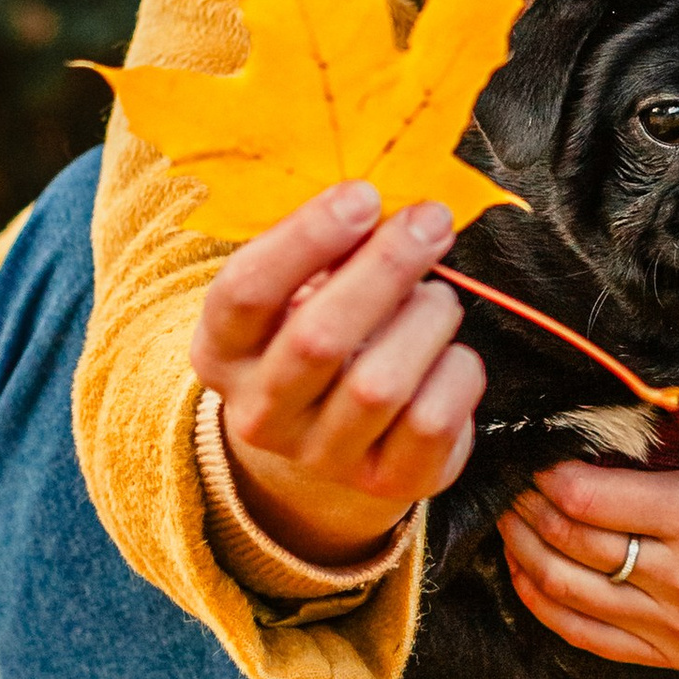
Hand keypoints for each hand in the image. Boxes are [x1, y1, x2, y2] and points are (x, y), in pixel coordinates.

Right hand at [190, 185, 485, 569]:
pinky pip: (432, 421)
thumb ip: (327, 254)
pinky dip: (457, 370)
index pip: (245, 292)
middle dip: (383, 269)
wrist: (334, 441)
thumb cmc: (320, 335)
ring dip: (424, 320)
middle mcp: (259, 414)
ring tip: (437, 297)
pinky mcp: (387, 483)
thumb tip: (385, 208)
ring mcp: (321, 457)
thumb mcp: (299, 293)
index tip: (363, 195)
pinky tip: (450, 353)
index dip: (305, 238)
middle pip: (317, 339)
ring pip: (379, 384)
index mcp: (221, 352)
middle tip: (430, 221)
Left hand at [500, 426, 678, 669]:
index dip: (545, 475)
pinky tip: (525, 564)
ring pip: (564, 589)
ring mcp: (678, 627)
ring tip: (512, 516)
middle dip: (526, 507)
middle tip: (509, 481)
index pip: (587, 499)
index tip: (532, 453)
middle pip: (569, 542)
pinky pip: (580, 632)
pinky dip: (540, 597)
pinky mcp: (670, 656)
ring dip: (522, 549)